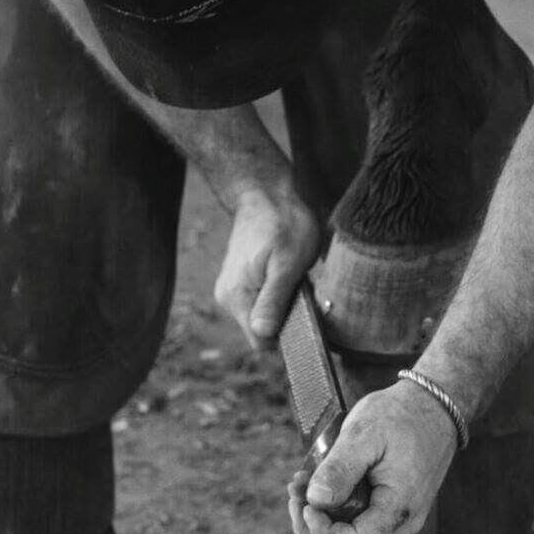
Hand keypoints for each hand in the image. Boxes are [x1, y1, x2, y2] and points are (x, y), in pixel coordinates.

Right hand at [214, 183, 320, 349]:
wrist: (265, 192)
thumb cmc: (282, 223)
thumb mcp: (287, 263)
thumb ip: (274, 300)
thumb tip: (263, 334)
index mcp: (237, 297)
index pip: (262, 342)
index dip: (288, 334)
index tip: (305, 312)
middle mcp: (228, 298)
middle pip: (264, 330)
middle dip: (288, 316)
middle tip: (301, 286)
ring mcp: (233, 289)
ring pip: (265, 315)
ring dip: (285, 303)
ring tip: (294, 275)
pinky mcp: (241, 281)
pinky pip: (262, 301)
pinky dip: (279, 292)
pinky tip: (287, 272)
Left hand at [287, 379, 458, 533]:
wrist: (434, 406)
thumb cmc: (402, 415)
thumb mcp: (365, 433)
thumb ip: (341, 468)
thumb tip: (316, 500)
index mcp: (399, 509)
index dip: (320, 532)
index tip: (304, 501)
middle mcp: (402, 523)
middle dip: (313, 525)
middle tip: (295, 489)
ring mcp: (398, 518)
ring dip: (320, 517)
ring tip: (302, 483)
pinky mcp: (391, 508)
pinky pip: (358, 522)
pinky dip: (334, 509)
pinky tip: (319, 483)